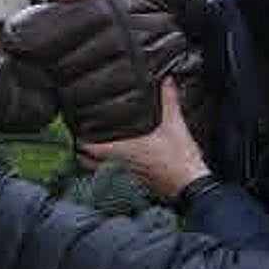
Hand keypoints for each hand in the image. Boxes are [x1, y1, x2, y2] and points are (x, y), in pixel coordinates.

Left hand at [79, 78, 210, 199]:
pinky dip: (109, 174)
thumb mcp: (175, 125)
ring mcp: (128, 179)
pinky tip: (115, 168)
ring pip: (101, 174)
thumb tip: (167, 81)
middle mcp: (122, 167)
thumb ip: (169, 101)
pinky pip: (115, 180)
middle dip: (82, 156)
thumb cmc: (181, 158)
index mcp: (126, 151)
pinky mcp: (137, 187)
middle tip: (79, 146)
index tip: (76, 135)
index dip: (82, 143)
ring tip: (93, 156)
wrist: (192, 186)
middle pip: (90, 164)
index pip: (93, 149)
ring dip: (94, 166)